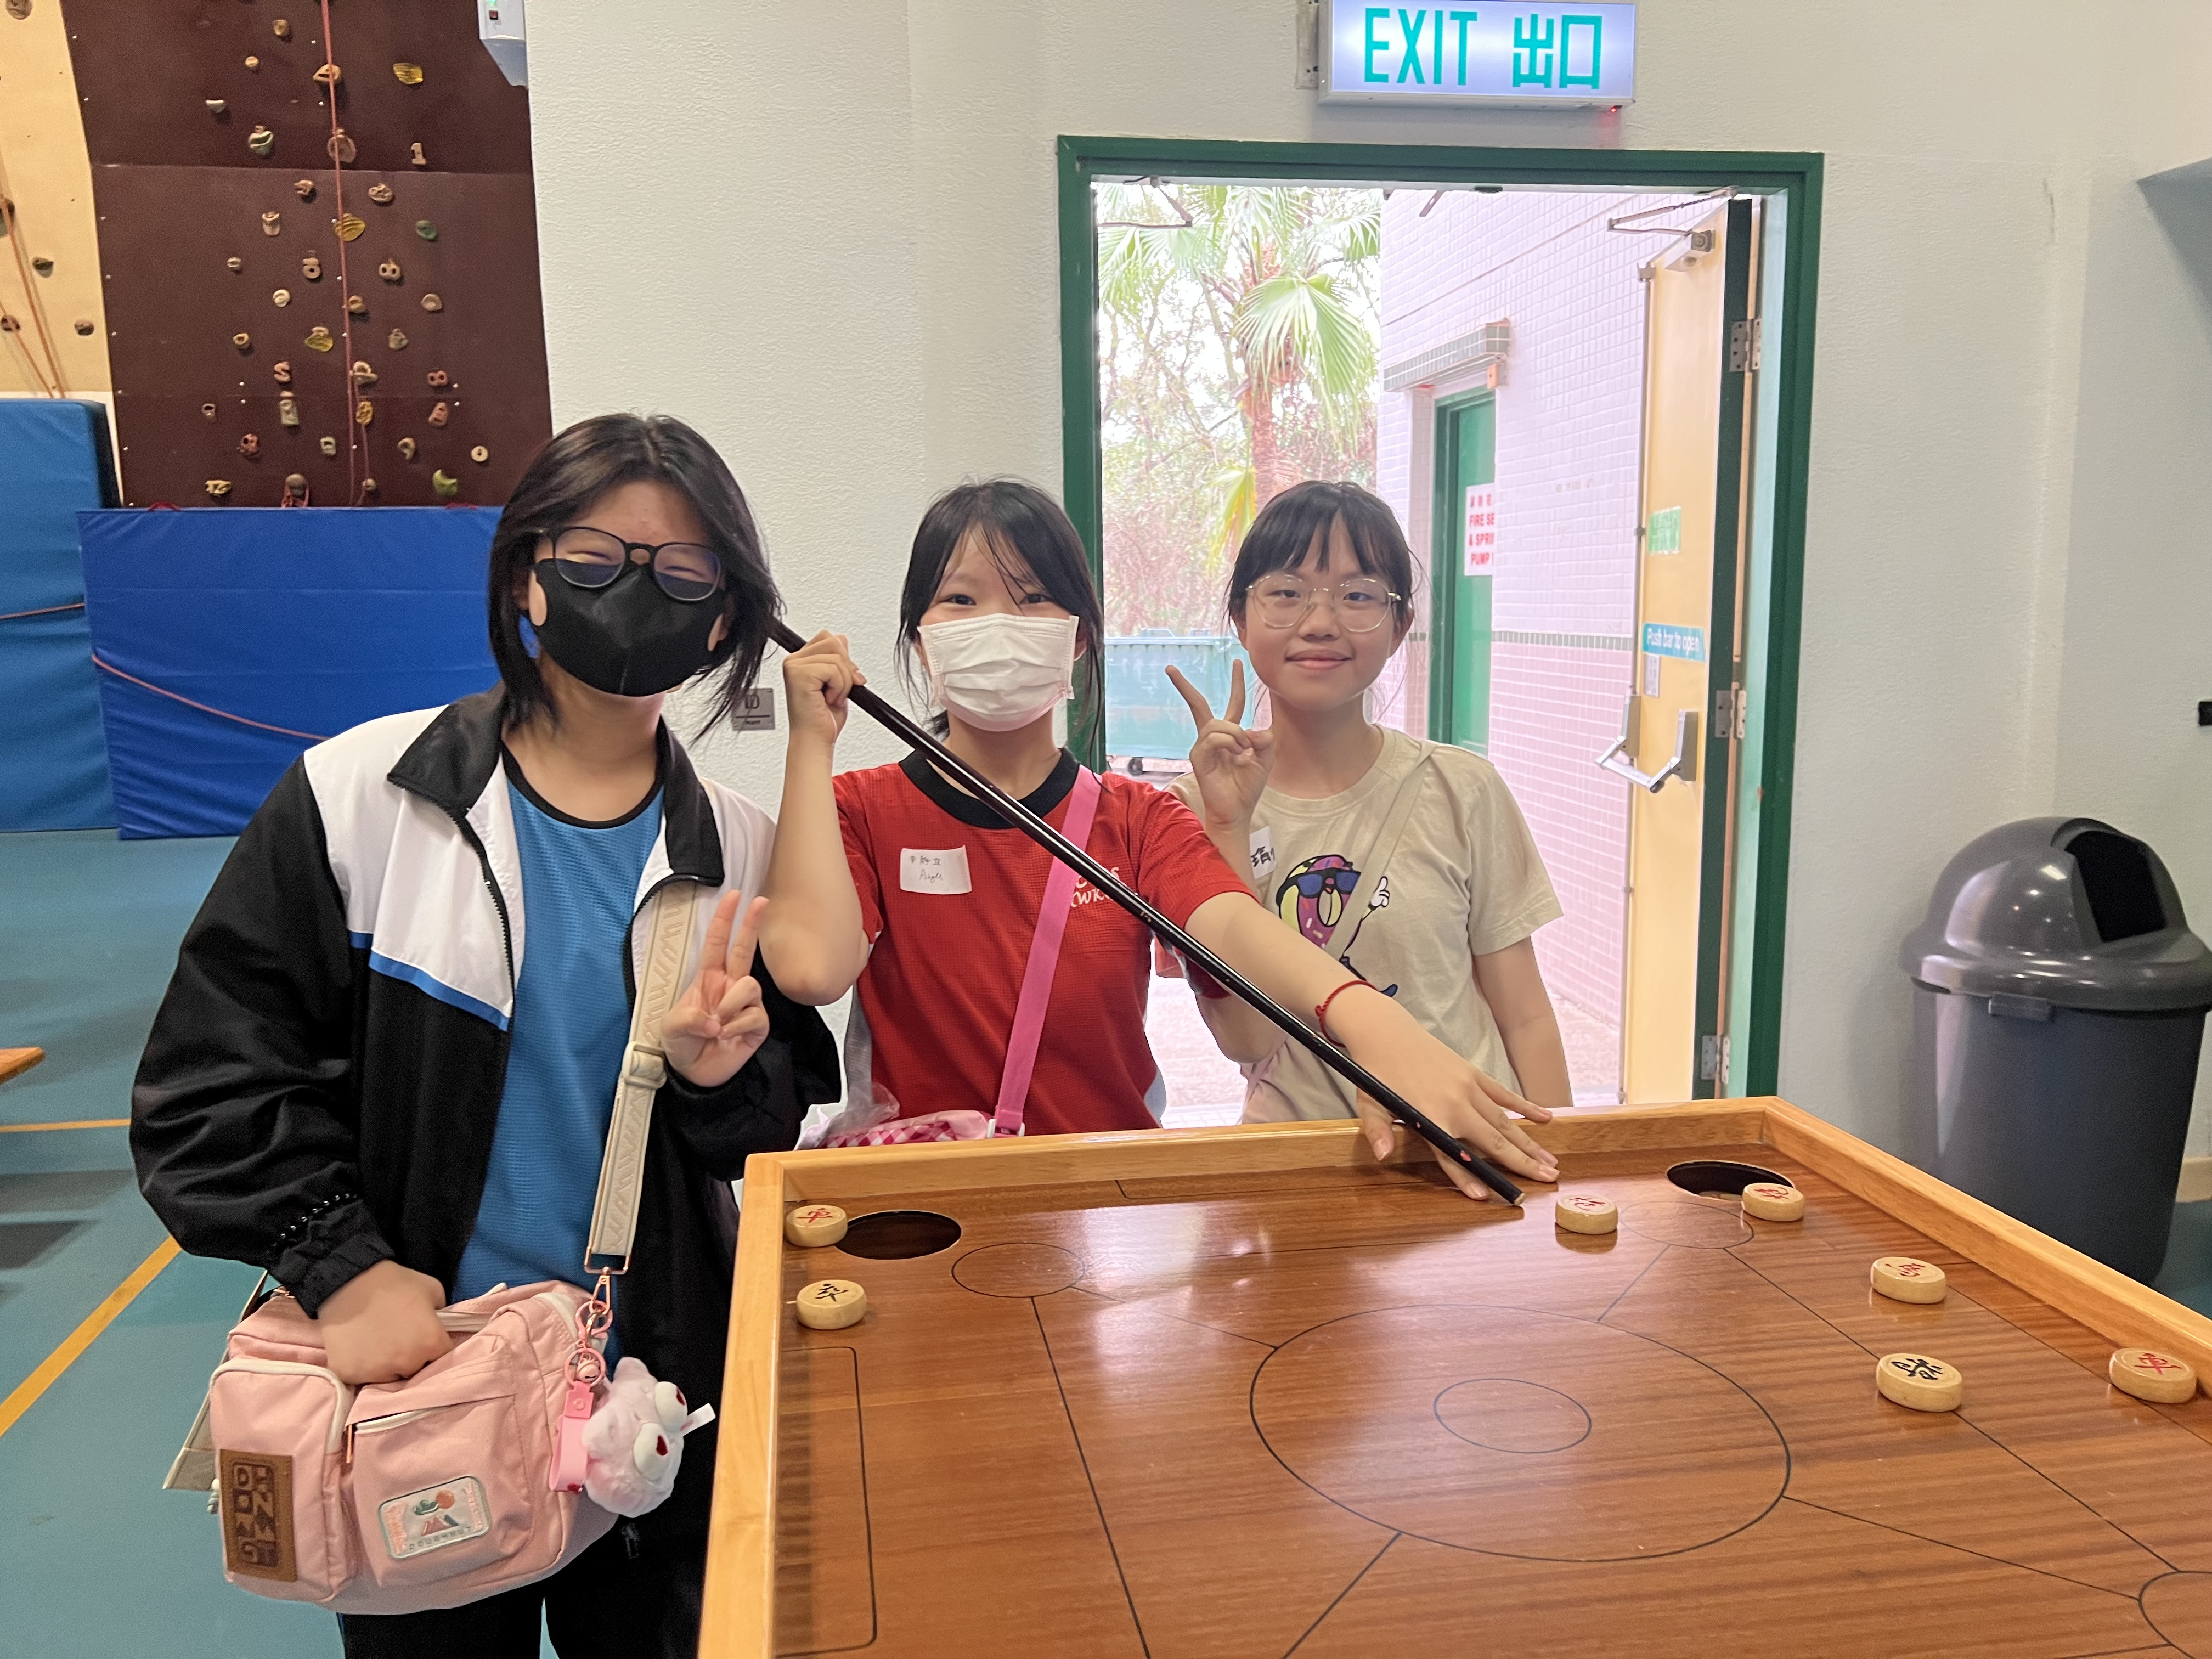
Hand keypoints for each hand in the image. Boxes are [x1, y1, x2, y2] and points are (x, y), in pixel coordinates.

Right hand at [318, 1259, 451, 1383]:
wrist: (347, 1281)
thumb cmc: (393, 1283)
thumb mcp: (431, 1288)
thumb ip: (442, 1311)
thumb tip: (441, 1324)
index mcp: (430, 1343)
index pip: (443, 1356)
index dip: (435, 1347)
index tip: (424, 1338)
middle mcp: (407, 1364)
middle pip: (416, 1370)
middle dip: (412, 1358)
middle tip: (399, 1338)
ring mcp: (377, 1373)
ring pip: (389, 1376)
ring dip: (387, 1365)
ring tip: (377, 1342)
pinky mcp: (350, 1375)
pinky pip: (362, 1378)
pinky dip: (362, 1367)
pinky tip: (359, 1348)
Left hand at [664, 893, 770, 1088]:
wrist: (696, 1075)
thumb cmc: (682, 1045)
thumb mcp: (672, 1028)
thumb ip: (690, 1017)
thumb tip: (715, 1019)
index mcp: (708, 979)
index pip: (717, 943)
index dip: (724, 919)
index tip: (733, 896)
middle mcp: (730, 986)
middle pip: (745, 949)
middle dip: (751, 924)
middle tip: (761, 901)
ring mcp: (745, 1005)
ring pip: (750, 986)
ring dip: (731, 1005)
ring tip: (718, 1025)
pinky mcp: (758, 1025)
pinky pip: (754, 1015)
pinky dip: (737, 1027)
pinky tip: (727, 1036)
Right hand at [781, 630, 863, 746]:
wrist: (814, 740)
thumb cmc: (822, 718)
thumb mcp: (837, 682)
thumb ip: (838, 660)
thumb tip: (842, 639)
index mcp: (801, 660)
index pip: (829, 638)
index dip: (844, 658)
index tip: (845, 680)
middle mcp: (794, 661)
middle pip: (834, 642)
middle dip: (846, 669)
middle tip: (839, 691)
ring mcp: (794, 666)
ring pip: (837, 657)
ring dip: (843, 682)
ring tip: (831, 698)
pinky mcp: (799, 674)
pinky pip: (834, 670)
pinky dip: (839, 688)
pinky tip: (828, 700)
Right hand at [1169, 658, 1273, 830]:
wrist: (1237, 811)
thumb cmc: (1247, 788)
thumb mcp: (1266, 759)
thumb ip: (1265, 740)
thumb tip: (1252, 730)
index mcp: (1229, 735)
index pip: (1233, 703)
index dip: (1237, 683)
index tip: (1238, 662)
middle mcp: (1212, 738)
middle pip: (1197, 704)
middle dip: (1183, 686)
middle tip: (1169, 668)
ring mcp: (1202, 747)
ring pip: (1217, 724)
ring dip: (1236, 734)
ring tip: (1244, 750)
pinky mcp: (1198, 757)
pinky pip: (1214, 738)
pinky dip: (1230, 742)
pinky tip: (1237, 753)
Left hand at [1333, 987, 1558, 1199]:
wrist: (1387, 1032)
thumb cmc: (1376, 1072)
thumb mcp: (1370, 1106)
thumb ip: (1378, 1132)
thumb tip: (1382, 1155)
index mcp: (1431, 1117)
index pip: (1454, 1157)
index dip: (1469, 1179)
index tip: (1488, 1197)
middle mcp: (1456, 1104)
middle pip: (1494, 1141)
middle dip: (1522, 1163)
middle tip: (1549, 1181)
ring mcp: (1468, 1087)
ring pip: (1505, 1122)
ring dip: (1529, 1143)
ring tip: (1551, 1163)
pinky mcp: (1473, 1073)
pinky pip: (1504, 1094)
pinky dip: (1525, 1107)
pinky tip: (1545, 1119)